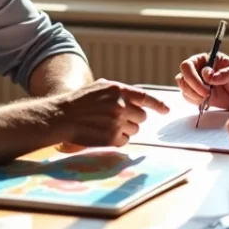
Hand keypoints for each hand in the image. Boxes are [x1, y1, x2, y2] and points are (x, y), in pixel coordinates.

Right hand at [54, 79, 168, 148]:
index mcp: (118, 90)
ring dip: (126, 129)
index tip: (165, 110)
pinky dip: (119, 139)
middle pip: (142, 117)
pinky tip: (105, 134)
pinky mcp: (111, 138)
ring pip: (135, 130)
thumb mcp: (100, 87)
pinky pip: (126, 141)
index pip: (146, 98)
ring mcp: (117, 122)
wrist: (62, 116)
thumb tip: (139, 99)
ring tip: (109, 125)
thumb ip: (120, 92)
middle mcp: (120, 105)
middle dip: (134, 118)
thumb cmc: (80, 101)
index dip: (158, 105)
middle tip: (119, 118)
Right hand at [175, 51, 228, 110]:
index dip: (195, 76)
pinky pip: (188, 97)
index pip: (189, 64)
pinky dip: (195, 101)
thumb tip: (209, 76)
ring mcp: (197, 82)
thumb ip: (225, 73)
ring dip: (193, 95)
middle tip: (207, 95)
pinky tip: (207, 102)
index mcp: (207, 59)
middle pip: (182, 76)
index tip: (208, 86)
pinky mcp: (198, 94)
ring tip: (208, 98)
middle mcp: (199, 69)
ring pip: (183, 87)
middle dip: (193, 87)